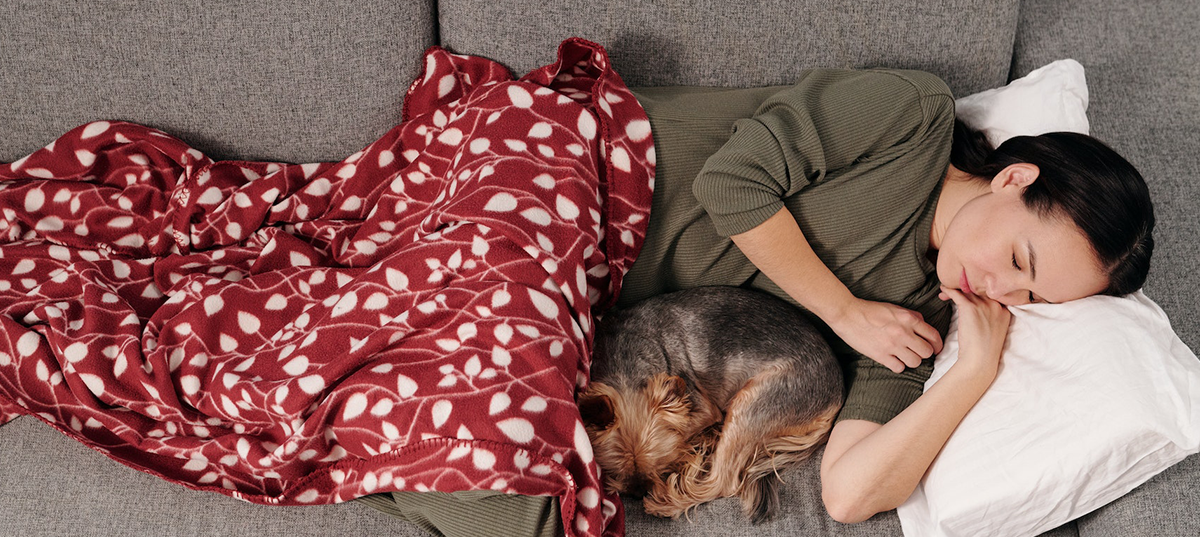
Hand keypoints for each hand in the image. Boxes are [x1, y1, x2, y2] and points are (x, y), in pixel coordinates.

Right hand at [828, 298, 943, 372]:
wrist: (848, 314)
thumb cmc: (870, 310)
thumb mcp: (895, 308)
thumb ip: (912, 316)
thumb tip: (924, 325)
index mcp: (909, 319)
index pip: (934, 336)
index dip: (938, 345)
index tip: (936, 349)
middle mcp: (903, 333)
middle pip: (927, 352)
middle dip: (924, 353)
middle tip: (917, 352)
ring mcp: (892, 346)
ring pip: (915, 362)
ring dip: (912, 360)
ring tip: (904, 356)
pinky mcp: (881, 355)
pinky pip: (899, 368)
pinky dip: (898, 366)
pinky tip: (893, 360)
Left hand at [938, 286, 1010, 374]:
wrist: (980, 360)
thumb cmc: (984, 350)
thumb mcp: (994, 330)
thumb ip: (990, 317)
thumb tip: (978, 311)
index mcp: (1004, 311)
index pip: (990, 294)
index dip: (978, 292)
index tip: (968, 294)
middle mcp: (996, 305)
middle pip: (979, 289)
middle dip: (965, 289)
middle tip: (954, 292)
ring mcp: (984, 305)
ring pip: (967, 290)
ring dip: (955, 290)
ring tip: (945, 293)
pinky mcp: (970, 308)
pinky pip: (956, 293)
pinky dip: (948, 290)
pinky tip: (942, 290)